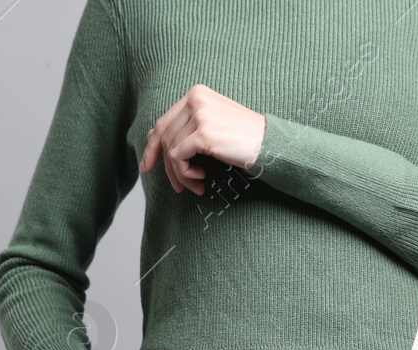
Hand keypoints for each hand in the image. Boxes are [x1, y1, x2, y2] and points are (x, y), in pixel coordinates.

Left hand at [140, 84, 265, 195]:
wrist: (270, 145)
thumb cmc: (244, 139)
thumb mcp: (211, 127)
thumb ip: (184, 127)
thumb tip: (151, 135)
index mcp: (197, 93)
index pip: (164, 122)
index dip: (152, 146)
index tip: (147, 167)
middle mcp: (196, 99)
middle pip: (164, 137)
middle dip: (166, 166)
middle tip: (177, 187)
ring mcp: (199, 114)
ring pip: (170, 150)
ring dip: (180, 174)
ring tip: (196, 184)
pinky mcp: (203, 133)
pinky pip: (178, 158)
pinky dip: (185, 174)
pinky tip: (200, 178)